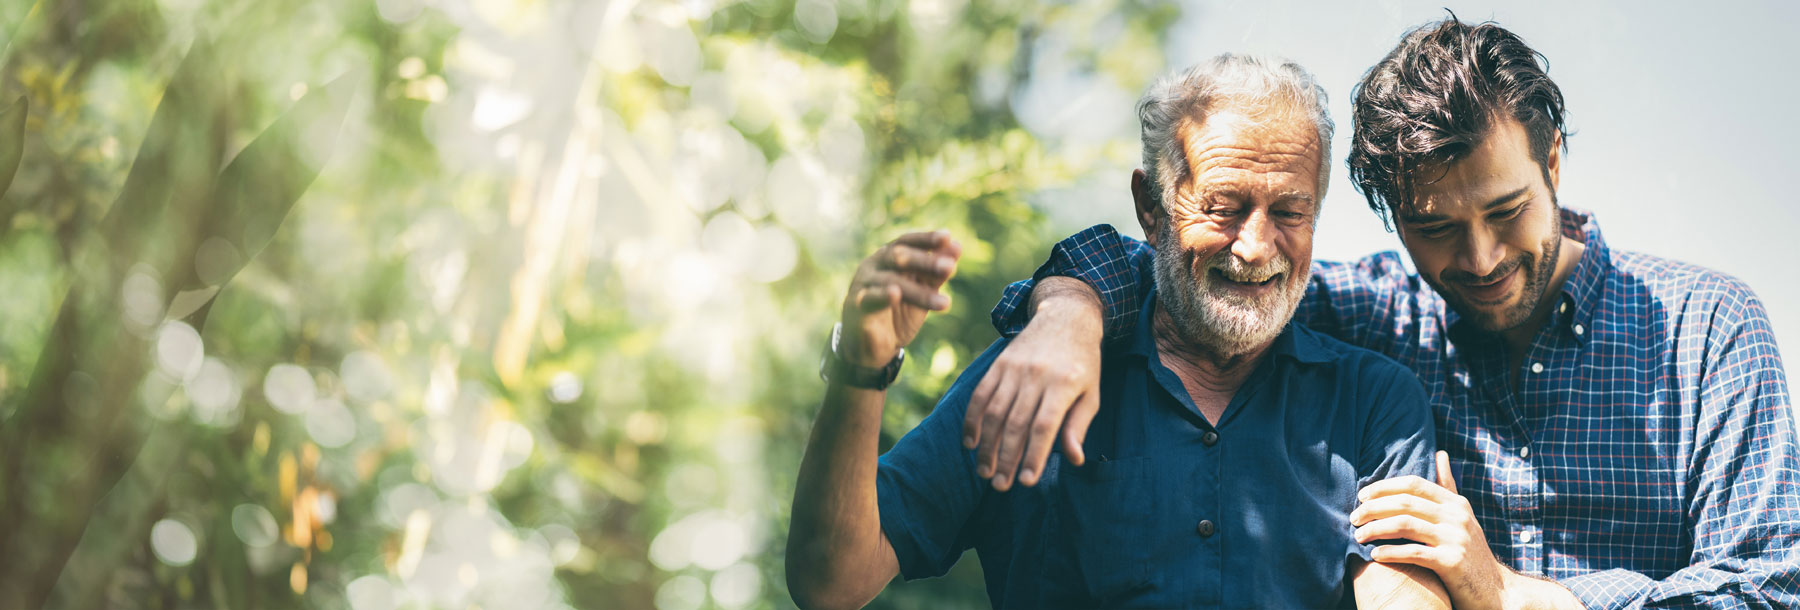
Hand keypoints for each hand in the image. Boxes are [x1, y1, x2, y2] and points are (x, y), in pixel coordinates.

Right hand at [839, 230, 960, 368]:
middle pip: (898, 257)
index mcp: (888, 257)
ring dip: (920, 292)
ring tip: (945, 303)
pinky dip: (883, 295)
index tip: (947, 238)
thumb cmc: (897, 312)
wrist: (870, 346)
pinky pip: (870, 298)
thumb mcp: (921, 291)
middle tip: (950, 267)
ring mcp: (863, 284)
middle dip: (926, 262)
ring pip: (891, 281)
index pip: (907, 241)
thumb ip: (936, 273)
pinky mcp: (856, 305)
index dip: (926, 239)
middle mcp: (873, 265)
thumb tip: (957, 247)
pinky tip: (895, 294)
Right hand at [963, 277, 1103, 490]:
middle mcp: (1037, 376)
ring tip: (984, 471)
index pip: (1044, 426)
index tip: (1027, 482)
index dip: (1034, 455)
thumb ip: (1079, 426)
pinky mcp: (999, 365)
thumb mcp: (1091, 394)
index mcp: (1064, 384)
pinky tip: (970, 443)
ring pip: (994, 412)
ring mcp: (1014, 369)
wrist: (1065, 318)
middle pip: (1016, 423)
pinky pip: (980, 395)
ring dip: (986, 445)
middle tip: (1000, 486)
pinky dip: (972, 420)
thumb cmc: (1082, 364)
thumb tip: (1074, 459)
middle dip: (1006, 458)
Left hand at [1351, 452, 1579, 609]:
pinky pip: (1413, 552)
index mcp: (1456, 503)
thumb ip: (1448, 487)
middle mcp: (1457, 517)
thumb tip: (1440, 453)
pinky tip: (1375, 555)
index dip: (1384, 487)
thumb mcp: (1462, 516)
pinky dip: (1390, 552)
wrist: (1497, 591)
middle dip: (1373, 508)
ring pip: (1405, 525)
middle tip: (1353, 518)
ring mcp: (1456, 539)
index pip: (1414, 484)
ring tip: (1358, 536)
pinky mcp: (1452, 563)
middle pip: (1405, 503)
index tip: (1361, 496)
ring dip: (1375, 530)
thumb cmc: (1471, 552)